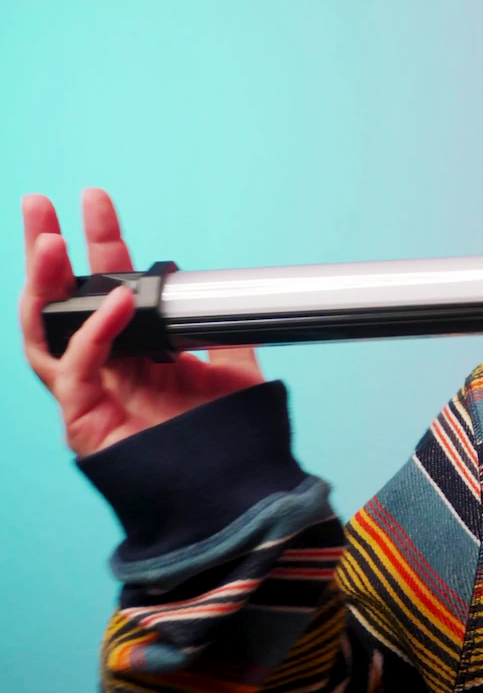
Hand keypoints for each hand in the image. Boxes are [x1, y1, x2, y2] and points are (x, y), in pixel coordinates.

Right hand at [19, 189, 263, 455]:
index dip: (100, 245)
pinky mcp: (83, 419)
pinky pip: (77, 368)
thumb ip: (225, 339)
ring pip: (44, 330)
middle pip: (58, 302)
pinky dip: (96, 332)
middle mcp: (102, 368)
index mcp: (132, 352)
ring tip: (51, 241)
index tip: (96, 201)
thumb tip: (236, 305)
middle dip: (43, 251)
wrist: (231, 491)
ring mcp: (87, 393)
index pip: (107, 287)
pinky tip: (118, 301)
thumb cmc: (226, 441)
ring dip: (43, 284)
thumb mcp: (234, 374)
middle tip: (37, 203)